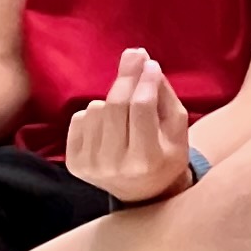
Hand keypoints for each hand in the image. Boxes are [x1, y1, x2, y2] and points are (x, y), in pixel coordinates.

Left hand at [63, 48, 193, 204]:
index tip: (150, 63)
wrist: (142, 194)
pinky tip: (108, 128)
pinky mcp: (73, 163)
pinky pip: (79, 118)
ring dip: (112, 102)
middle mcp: (114, 165)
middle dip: (127, 76)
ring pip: (96, 108)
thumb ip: (163, 94)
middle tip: (136, 55)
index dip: (146, 81)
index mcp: (145, 160)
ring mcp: (90, 165)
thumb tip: (144, 61)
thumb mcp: (176, 129)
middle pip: (115, 105)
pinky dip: (94, 115)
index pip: (141, 108)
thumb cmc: (165, 155)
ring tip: (125, 116)